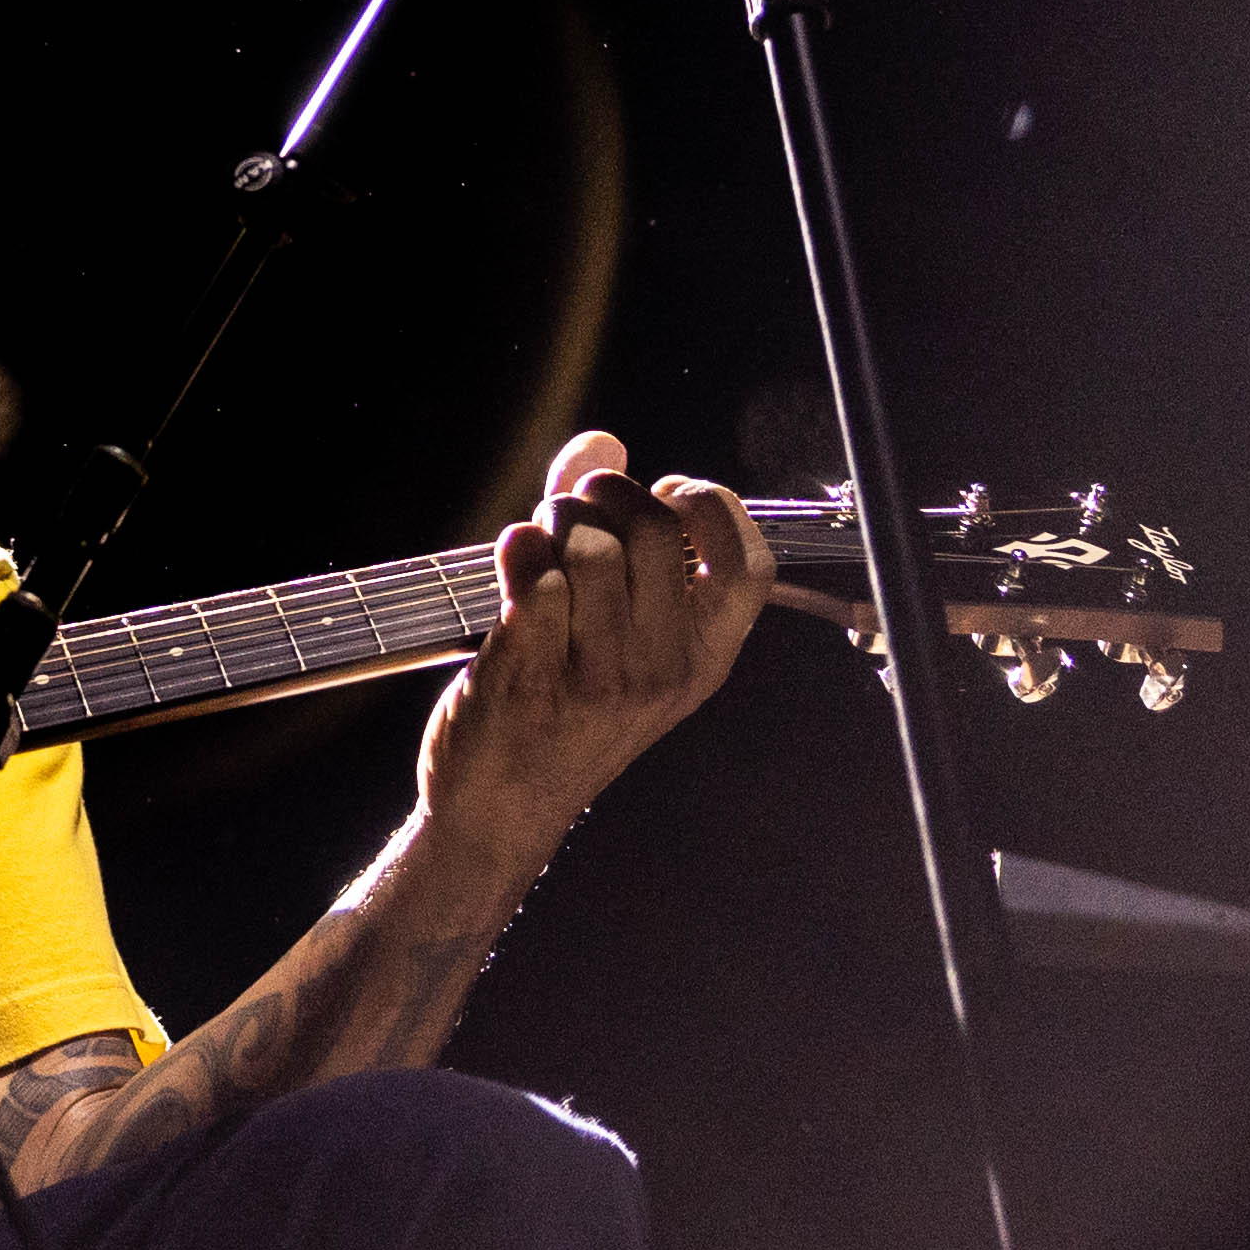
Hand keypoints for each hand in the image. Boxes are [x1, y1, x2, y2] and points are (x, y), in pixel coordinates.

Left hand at [415, 431, 771, 868]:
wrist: (501, 808)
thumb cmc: (564, 709)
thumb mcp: (619, 635)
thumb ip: (612, 526)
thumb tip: (604, 441)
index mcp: (703, 660)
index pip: (748, 564)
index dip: (709, 504)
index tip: (665, 493)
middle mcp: (662, 671)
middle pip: (652, 529)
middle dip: (603, 493)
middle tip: (576, 508)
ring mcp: (599, 678)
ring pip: (588, 545)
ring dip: (552, 522)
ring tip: (539, 544)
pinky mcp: (533, 674)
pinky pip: (534, 575)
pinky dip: (516, 552)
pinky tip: (510, 570)